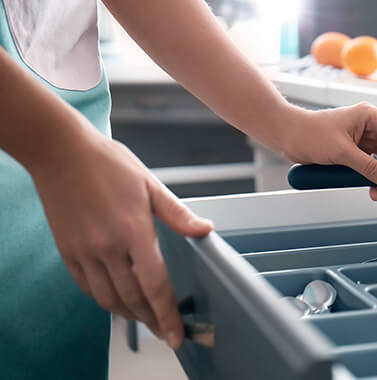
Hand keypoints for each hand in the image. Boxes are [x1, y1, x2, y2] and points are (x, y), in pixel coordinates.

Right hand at [31, 132, 211, 348]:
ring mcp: (84, 251)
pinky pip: (87, 287)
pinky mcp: (67, 251)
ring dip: (129, 315)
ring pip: (108, 299)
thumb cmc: (109, 163)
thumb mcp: (151, 184)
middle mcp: (107, 247)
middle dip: (152, 320)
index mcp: (134, 231)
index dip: (167, 313)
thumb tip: (206, 230)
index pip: (155, 284)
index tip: (176, 334)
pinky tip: (117, 300)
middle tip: (166, 331)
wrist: (61, 152)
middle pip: (133, 298)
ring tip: (146, 320)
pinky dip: (105, 300)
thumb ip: (178, 214)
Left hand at [282, 103, 376, 199]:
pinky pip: (371, 165)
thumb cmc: (310, 133)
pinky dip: (375, 178)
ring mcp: (362, 138)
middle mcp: (369, 126)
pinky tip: (375, 191)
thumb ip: (368, 168)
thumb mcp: (342, 153)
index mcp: (370, 117)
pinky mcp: (354, 150)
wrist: (287, 135)